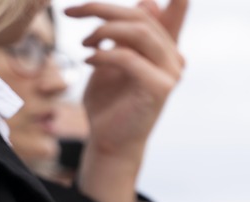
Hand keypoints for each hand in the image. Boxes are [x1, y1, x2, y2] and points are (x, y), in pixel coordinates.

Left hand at [65, 0, 186, 201]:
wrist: (109, 139)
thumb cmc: (110, 100)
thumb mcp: (114, 57)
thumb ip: (128, 33)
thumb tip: (150, 2)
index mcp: (165, 49)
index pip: (175, 15)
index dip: (177, 1)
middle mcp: (174, 58)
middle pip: (142, 17)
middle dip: (102, 9)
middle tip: (71, 12)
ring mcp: (170, 73)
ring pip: (138, 32)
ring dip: (102, 30)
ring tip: (83, 43)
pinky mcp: (160, 88)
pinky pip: (128, 57)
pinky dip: (102, 54)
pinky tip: (88, 60)